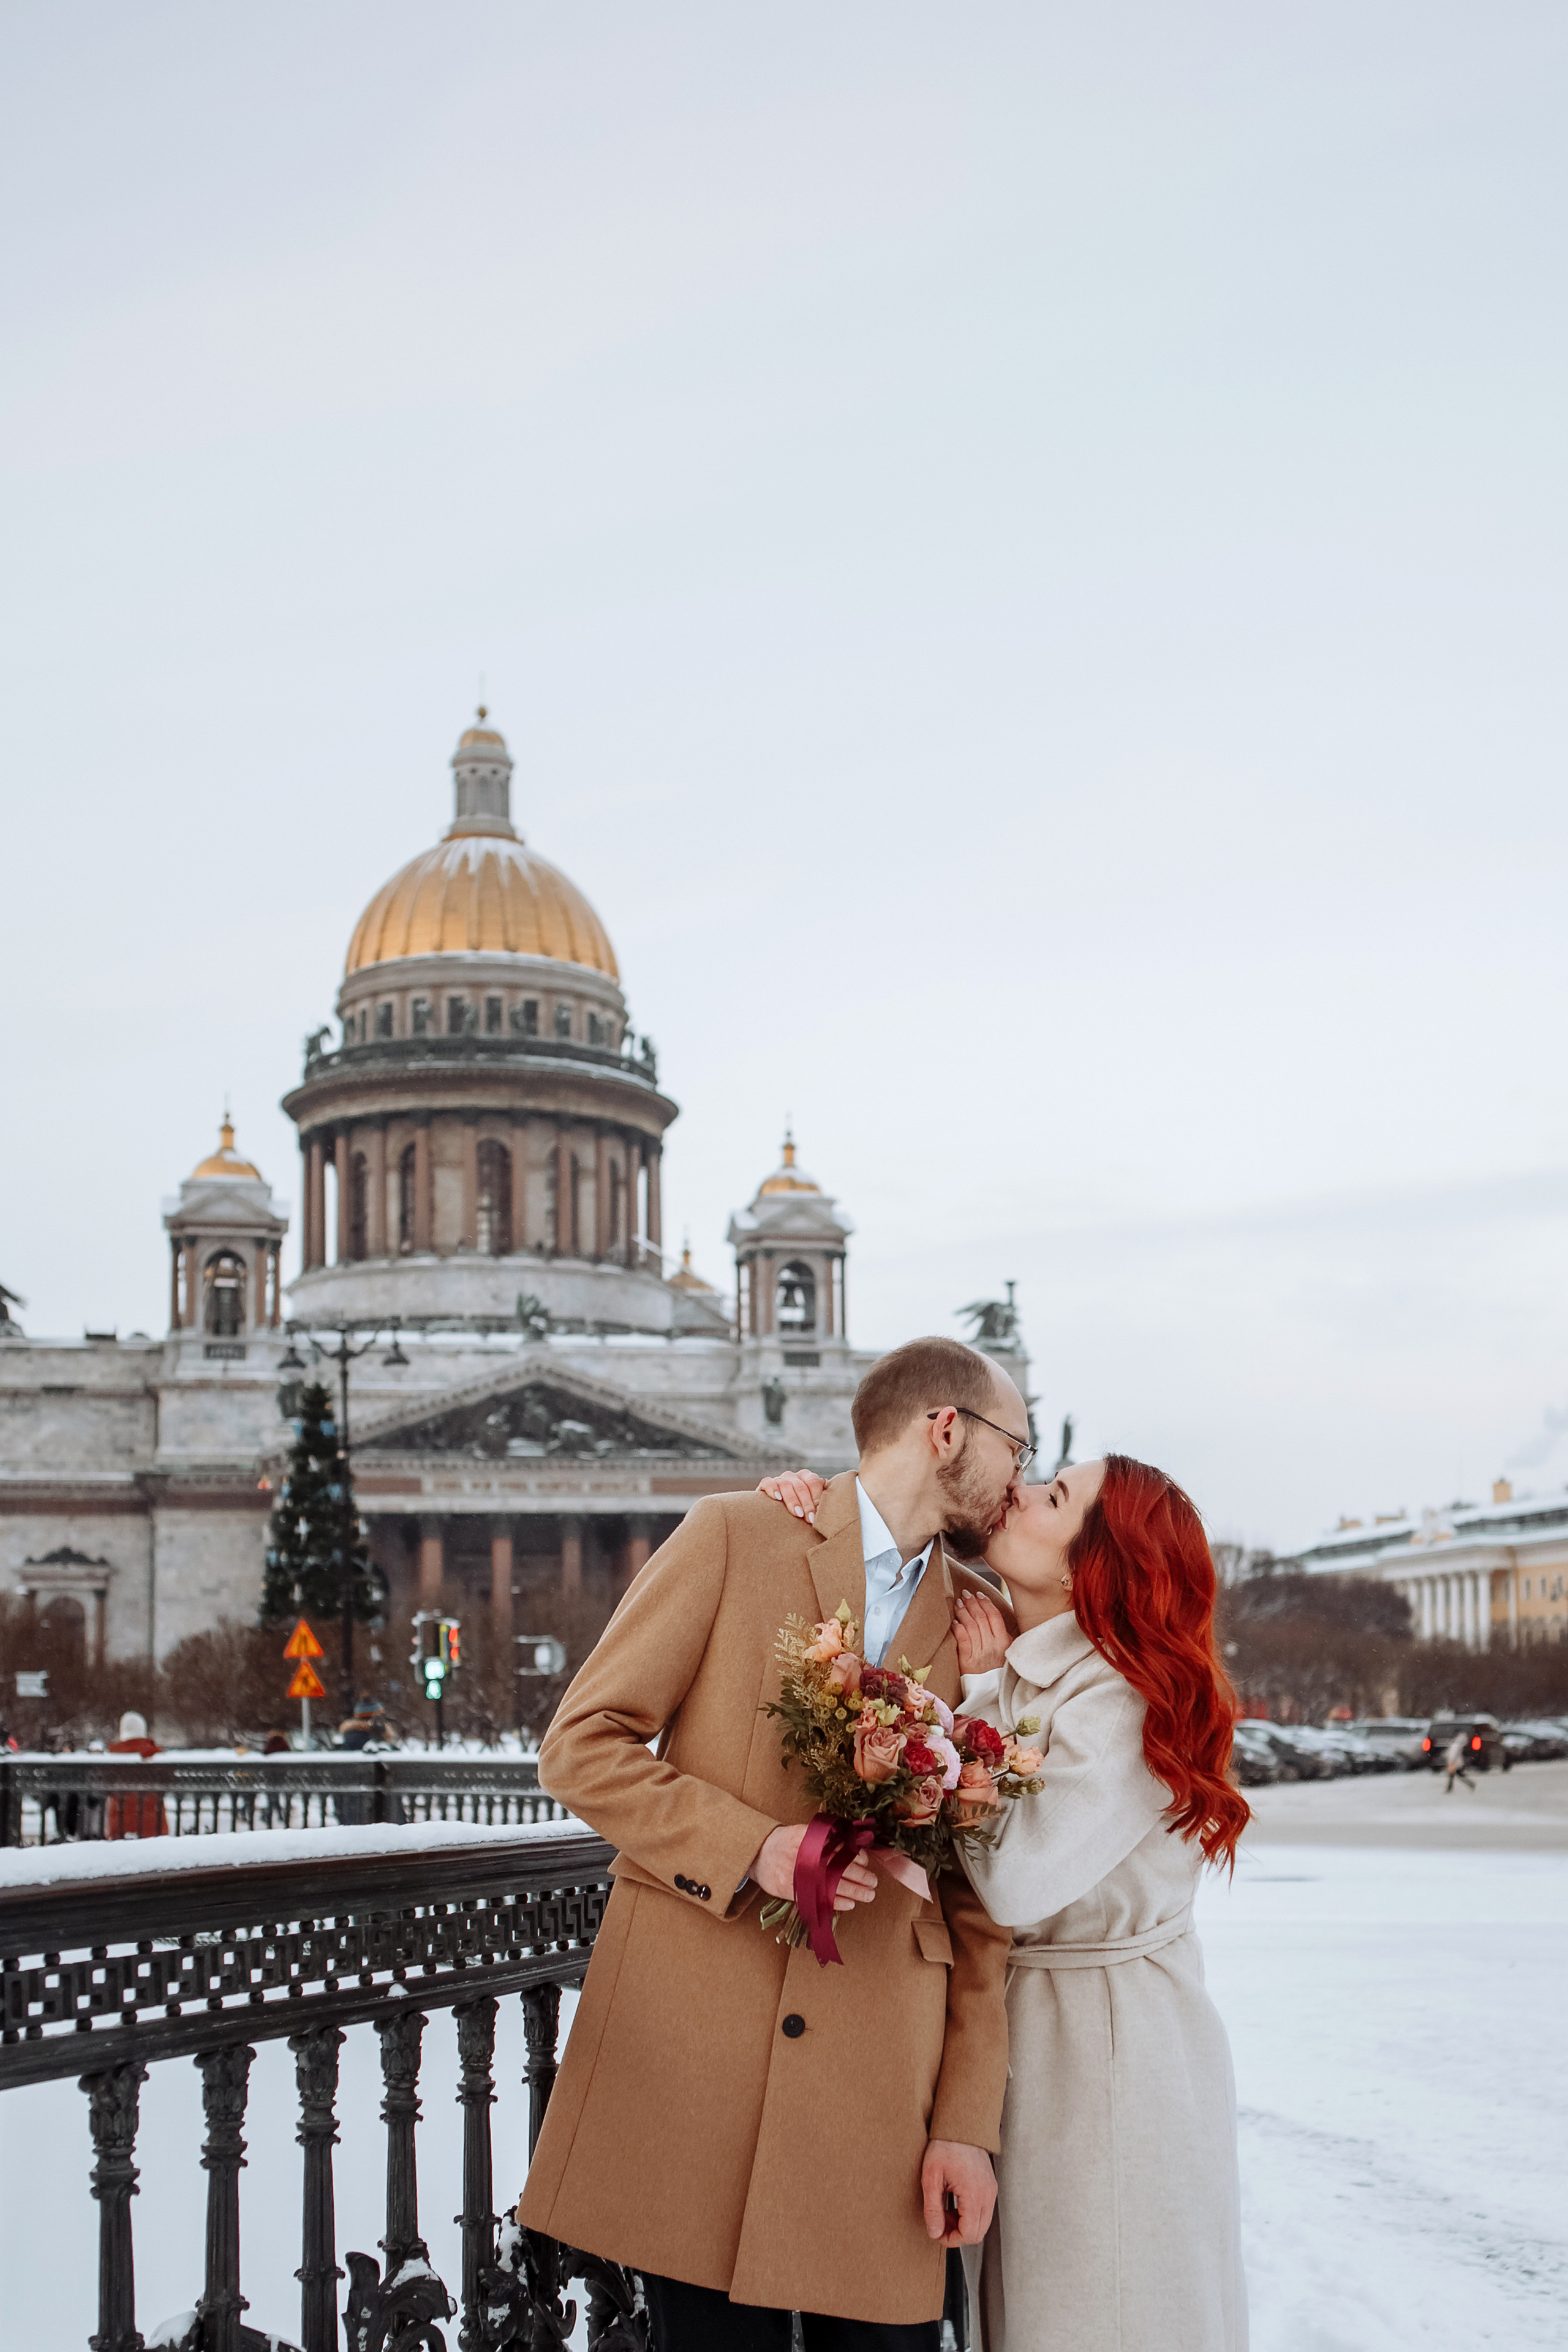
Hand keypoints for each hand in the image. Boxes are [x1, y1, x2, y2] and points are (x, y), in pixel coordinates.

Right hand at [751, 1823, 877, 1912]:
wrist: (759, 1856)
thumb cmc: (786, 1842)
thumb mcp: (804, 1832)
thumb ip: (826, 1837)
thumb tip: (854, 1840)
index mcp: (808, 1840)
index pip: (839, 1848)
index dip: (855, 1856)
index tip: (865, 1860)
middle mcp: (805, 1858)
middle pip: (840, 1869)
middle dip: (861, 1876)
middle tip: (873, 1881)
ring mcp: (800, 1877)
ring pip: (834, 1887)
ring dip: (855, 1892)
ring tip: (869, 1894)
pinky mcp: (795, 1892)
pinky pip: (821, 1900)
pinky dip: (838, 1903)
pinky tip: (850, 1904)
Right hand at [757, 1469, 828, 1523]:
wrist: (775, 1515)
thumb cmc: (800, 1512)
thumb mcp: (811, 1507)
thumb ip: (820, 1505)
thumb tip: (834, 1513)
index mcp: (808, 1478)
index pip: (814, 1482)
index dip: (817, 1498)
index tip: (818, 1515)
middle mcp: (794, 1476)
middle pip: (801, 1486)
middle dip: (807, 1503)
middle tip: (810, 1519)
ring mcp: (780, 1479)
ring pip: (786, 1485)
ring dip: (793, 1500)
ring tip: (797, 1514)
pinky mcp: (766, 1484)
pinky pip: (768, 1482)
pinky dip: (773, 1489)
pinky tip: (777, 1498)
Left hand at [920, 2140, 996, 2244]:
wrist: (960, 2125)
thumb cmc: (944, 2146)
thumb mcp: (931, 2177)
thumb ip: (933, 2208)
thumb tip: (934, 2233)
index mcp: (974, 2193)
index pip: (969, 2234)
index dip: (951, 2239)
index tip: (936, 2233)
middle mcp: (987, 2194)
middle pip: (978, 2233)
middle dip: (957, 2234)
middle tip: (939, 2224)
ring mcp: (991, 2190)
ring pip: (982, 2224)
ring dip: (963, 2225)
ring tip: (944, 2213)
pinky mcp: (990, 2186)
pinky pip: (983, 2211)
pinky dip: (969, 2216)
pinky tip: (954, 2205)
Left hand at [953, 1589, 1010, 1675]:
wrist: (991, 1695)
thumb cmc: (999, 1672)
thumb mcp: (1009, 1653)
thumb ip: (1006, 1637)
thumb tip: (999, 1619)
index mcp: (1004, 1642)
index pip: (994, 1616)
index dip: (986, 1603)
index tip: (979, 1594)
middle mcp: (992, 1646)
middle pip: (981, 1618)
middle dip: (972, 1603)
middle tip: (965, 1594)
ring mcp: (980, 1653)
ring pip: (971, 1626)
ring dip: (964, 1612)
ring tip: (958, 1603)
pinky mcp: (968, 1661)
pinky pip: (963, 1640)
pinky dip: (959, 1628)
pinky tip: (955, 1621)